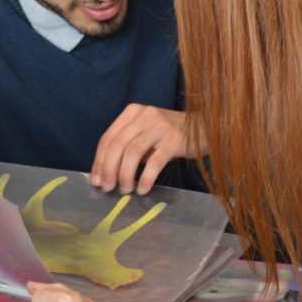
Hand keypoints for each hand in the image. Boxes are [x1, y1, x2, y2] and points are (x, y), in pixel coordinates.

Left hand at [91, 105, 207, 194]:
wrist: (204, 128)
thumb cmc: (169, 135)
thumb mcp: (145, 134)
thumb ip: (127, 146)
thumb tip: (106, 173)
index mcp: (132, 112)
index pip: (108, 137)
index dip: (99, 161)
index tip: (96, 180)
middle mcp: (145, 115)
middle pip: (117, 144)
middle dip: (109, 170)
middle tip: (108, 188)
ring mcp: (161, 126)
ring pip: (133, 152)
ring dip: (125, 175)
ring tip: (125, 190)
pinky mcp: (175, 139)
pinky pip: (155, 161)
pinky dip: (146, 177)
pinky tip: (143, 189)